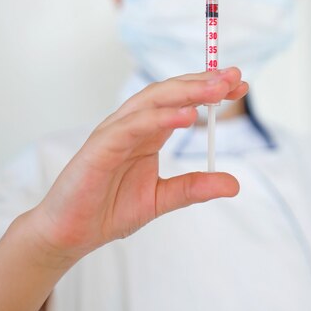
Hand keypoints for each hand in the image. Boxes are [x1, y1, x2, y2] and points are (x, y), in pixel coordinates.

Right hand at [28, 67, 247, 267]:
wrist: (71, 233)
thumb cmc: (110, 209)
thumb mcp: (161, 198)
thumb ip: (194, 187)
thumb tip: (235, 183)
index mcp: (148, 132)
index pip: (182, 102)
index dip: (209, 91)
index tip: (239, 85)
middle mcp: (133, 124)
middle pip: (170, 93)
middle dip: (202, 83)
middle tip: (233, 77)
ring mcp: (116, 131)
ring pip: (153, 100)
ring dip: (186, 91)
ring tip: (216, 88)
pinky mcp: (101, 146)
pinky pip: (133, 126)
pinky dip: (159, 117)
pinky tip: (187, 116)